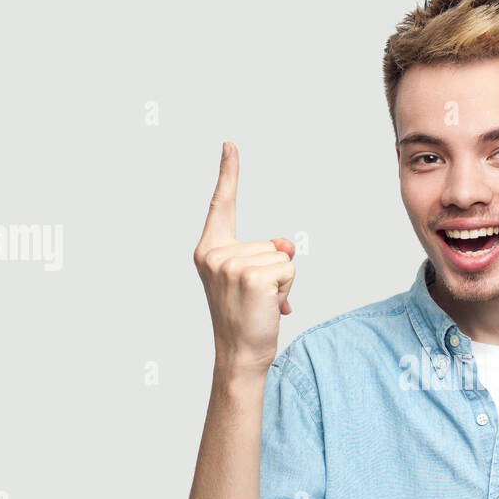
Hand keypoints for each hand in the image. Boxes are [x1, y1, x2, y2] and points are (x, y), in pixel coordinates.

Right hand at [192, 141, 296, 372]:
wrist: (239, 354)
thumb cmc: (245, 318)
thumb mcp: (251, 279)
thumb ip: (264, 253)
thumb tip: (286, 244)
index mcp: (209, 250)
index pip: (221, 205)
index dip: (228, 174)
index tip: (230, 145)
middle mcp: (215, 254)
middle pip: (271, 243)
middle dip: (275, 270)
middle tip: (257, 298)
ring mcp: (232, 265)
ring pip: (283, 257)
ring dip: (282, 282)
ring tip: (261, 303)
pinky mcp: (252, 276)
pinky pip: (288, 269)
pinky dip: (287, 288)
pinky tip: (269, 305)